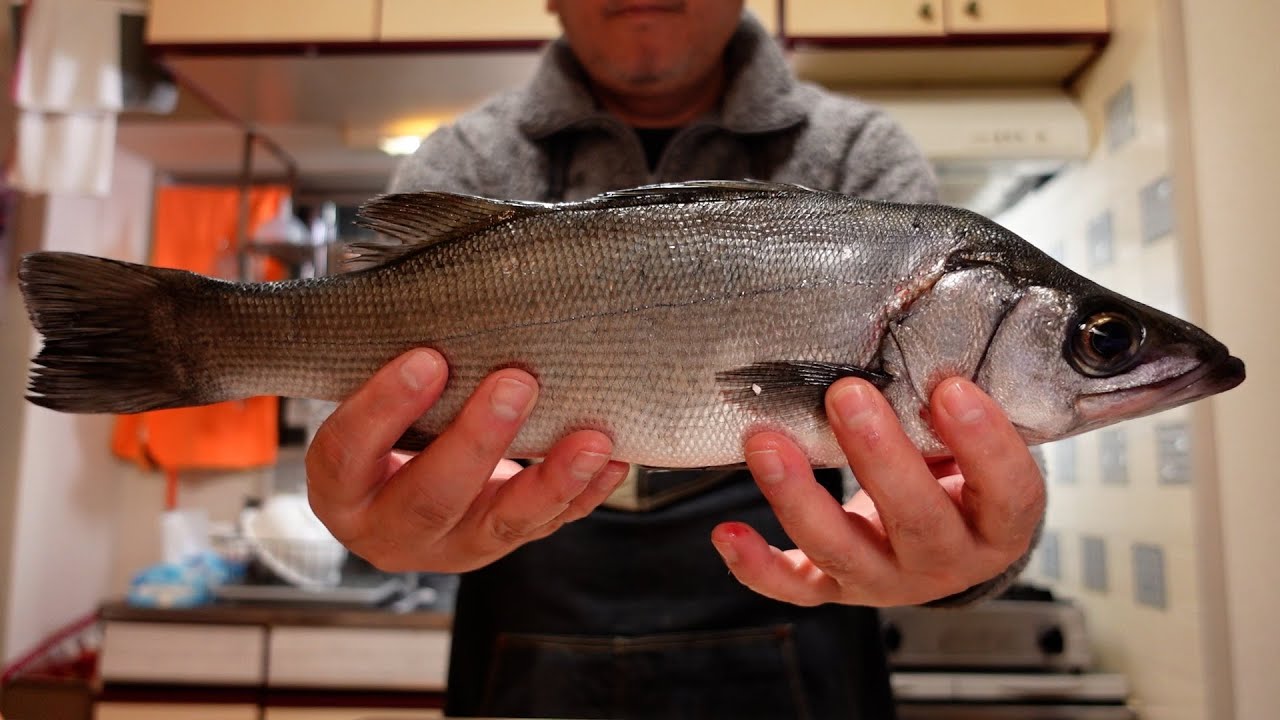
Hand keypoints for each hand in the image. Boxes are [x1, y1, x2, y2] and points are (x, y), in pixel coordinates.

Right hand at [305, 349, 629, 572]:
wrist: (407, 491)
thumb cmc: (386, 431)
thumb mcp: (371, 407)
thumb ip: (397, 378)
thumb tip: (445, 307)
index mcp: (342, 490)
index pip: (348, 453)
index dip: (383, 408)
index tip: (427, 359)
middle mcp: (392, 529)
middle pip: (431, 497)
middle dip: (478, 441)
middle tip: (517, 382)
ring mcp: (452, 546)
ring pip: (502, 524)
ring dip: (551, 480)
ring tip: (590, 440)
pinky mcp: (502, 546)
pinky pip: (549, 525)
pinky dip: (584, 492)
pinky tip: (612, 461)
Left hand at [711, 377, 1045, 606]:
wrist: (941, 543)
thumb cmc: (958, 475)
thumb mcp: (974, 443)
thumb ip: (955, 407)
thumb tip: (927, 332)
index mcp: (997, 526)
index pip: (1007, 492)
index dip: (984, 445)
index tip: (951, 387)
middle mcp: (944, 563)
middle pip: (917, 522)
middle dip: (878, 457)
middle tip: (846, 393)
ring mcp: (885, 580)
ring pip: (842, 551)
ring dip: (800, 497)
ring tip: (767, 443)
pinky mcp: (835, 589)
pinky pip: (794, 585)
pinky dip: (756, 565)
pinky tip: (727, 533)